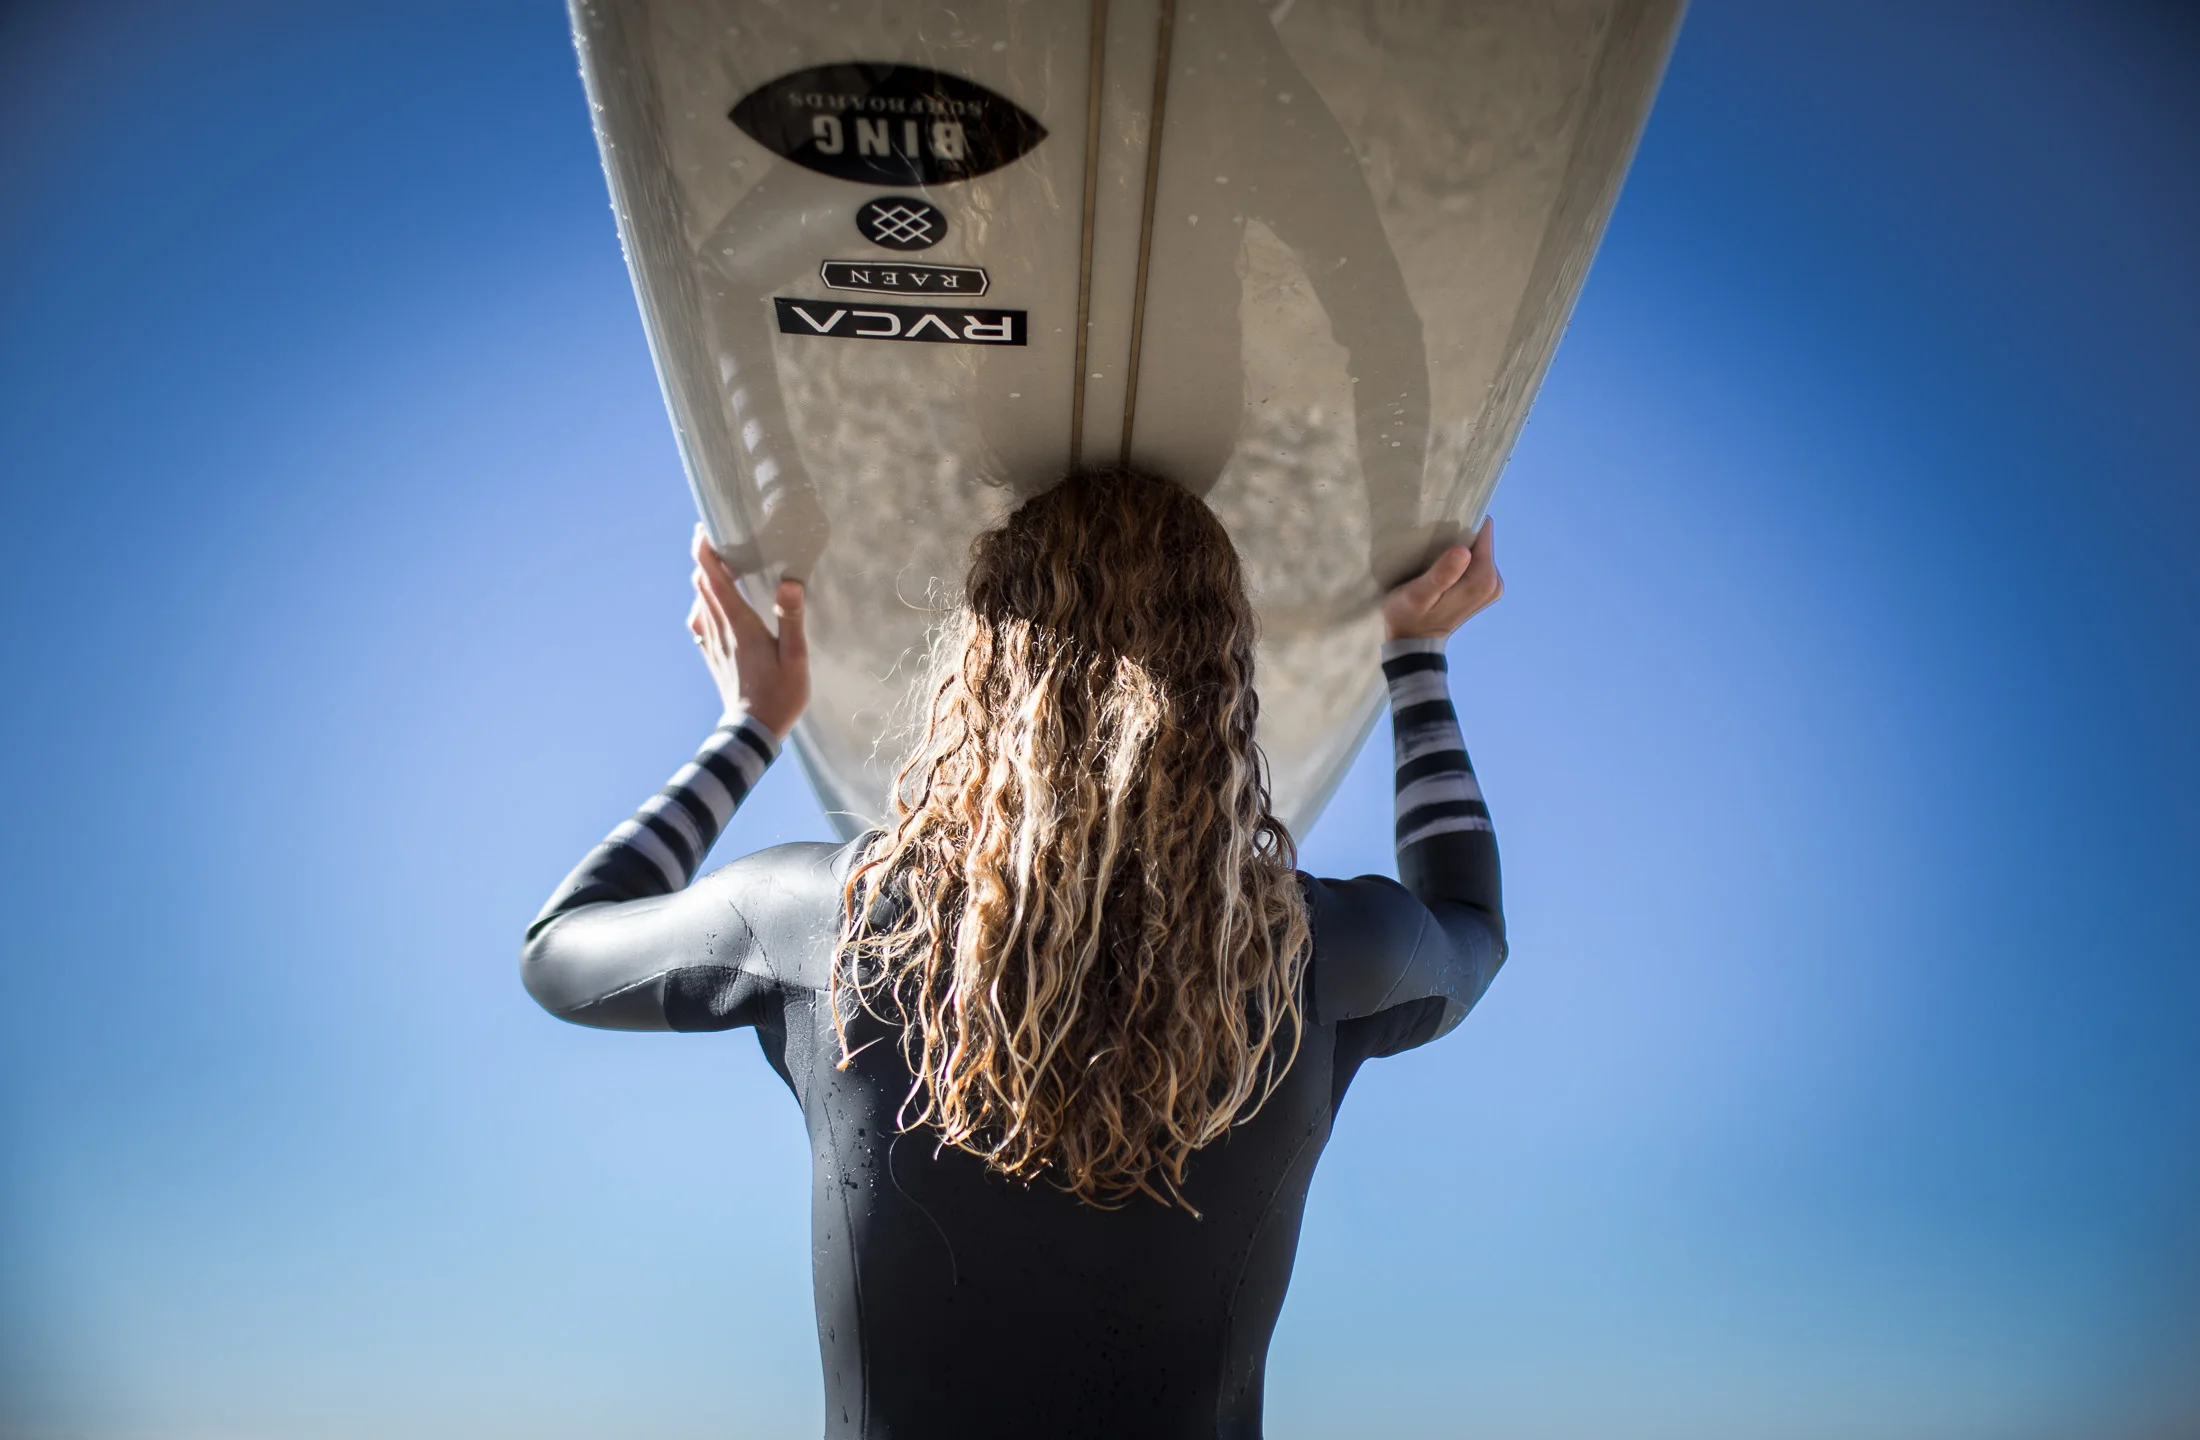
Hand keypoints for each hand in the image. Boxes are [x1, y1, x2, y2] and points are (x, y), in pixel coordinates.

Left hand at [687, 525, 808, 738]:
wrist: (752, 730)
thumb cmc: (780, 695)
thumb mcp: (795, 658)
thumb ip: (791, 619)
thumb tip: (790, 583)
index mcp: (740, 624)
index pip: (714, 578)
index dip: (705, 551)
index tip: (704, 528)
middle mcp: (720, 629)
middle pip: (702, 583)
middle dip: (703, 557)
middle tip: (713, 537)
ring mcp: (712, 643)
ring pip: (699, 600)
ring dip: (703, 579)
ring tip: (715, 565)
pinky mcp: (711, 655)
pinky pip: (698, 621)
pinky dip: (701, 603)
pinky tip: (709, 605)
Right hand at [1381, 517, 1502, 640]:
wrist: (1412, 642)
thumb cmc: (1408, 616)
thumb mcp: (1418, 595)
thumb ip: (1442, 574)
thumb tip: (1463, 551)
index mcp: (1483, 580)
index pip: (1481, 530)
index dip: (1460, 524)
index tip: (1438, 532)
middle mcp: (1494, 582)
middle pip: (1480, 539)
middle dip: (1457, 536)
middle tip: (1431, 548)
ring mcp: (1491, 586)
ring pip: (1477, 549)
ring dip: (1456, 548)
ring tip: (1433, 559)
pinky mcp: (1484, 588)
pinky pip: (1474, 561)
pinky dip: (1458, 559)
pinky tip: (1440, 569)